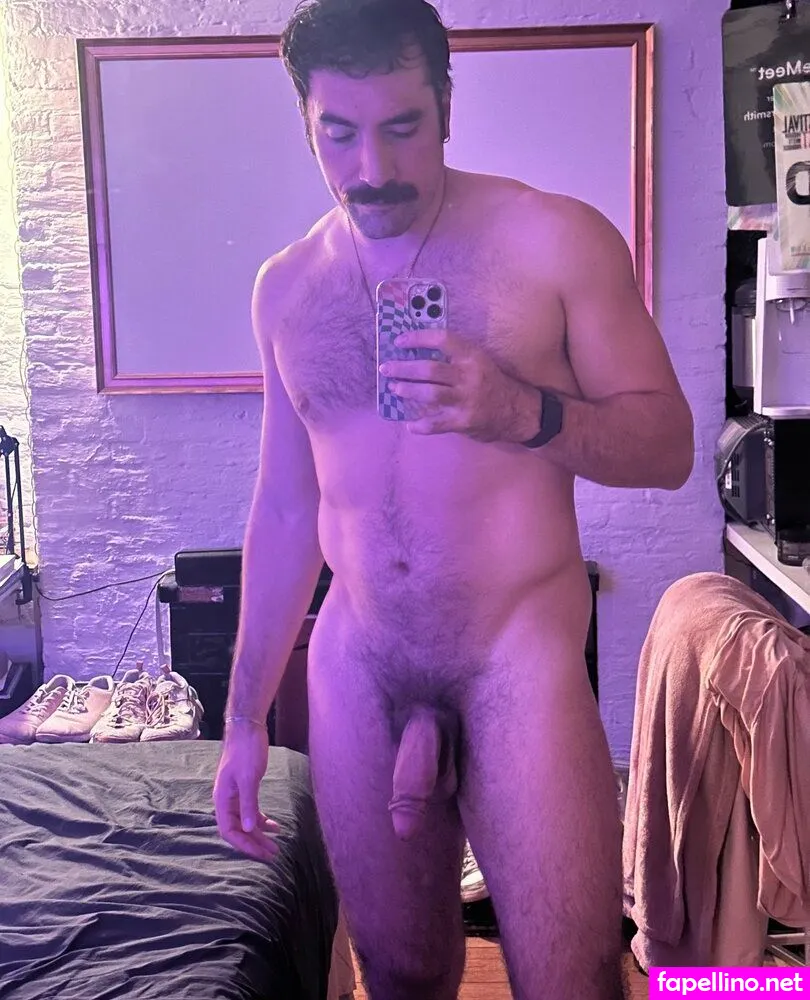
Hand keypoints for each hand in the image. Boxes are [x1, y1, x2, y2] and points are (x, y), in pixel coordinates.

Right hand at [213, 722, 279, 862]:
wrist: (247, 727)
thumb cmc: (246, 750)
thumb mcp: (249, 778)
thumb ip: (248, 804)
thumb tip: (247, 829)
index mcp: (222, 799)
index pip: (229, 832)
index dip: (245, 845)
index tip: (262, 853)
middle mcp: (226, 800)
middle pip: (238, 830)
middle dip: (254, 843)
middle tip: (273, 854)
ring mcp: (235, 795)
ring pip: (245, 822)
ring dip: (259, 834)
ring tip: (275, 845)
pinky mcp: (245, 788)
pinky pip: (251, 811)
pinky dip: (262, 820)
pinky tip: (274, 826)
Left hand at [379, 329, 538, 442]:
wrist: (518, 411)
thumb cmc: (493, 383)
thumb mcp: (479, 363)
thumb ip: (454, 359)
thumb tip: (419, 356)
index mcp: (472, 356)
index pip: (442, 340)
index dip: (418, 338)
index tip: (400, 341)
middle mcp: (469, 376)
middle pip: (429, 369)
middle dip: (404, 368)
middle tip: (386, 368)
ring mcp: (466, 400)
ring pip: (430, 393)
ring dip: (409, 390)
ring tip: (395, 389)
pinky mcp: (464, 421)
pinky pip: (437, 424)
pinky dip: (422, 425)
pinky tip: (410, 425)